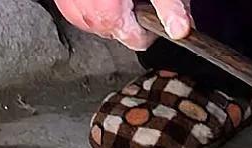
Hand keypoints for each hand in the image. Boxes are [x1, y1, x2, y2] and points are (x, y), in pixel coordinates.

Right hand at [53, 0, 191, 50]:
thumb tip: (180, 29)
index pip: (136, 40)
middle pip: (116, 32)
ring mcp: (70, 5)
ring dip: (110, 11)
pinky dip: (92, 1)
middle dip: (129, 18)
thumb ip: (168, 5)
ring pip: (96, 22)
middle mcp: (86, 12)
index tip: (154, 16)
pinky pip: (79, 8)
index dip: (150, 30)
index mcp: (108, 12)